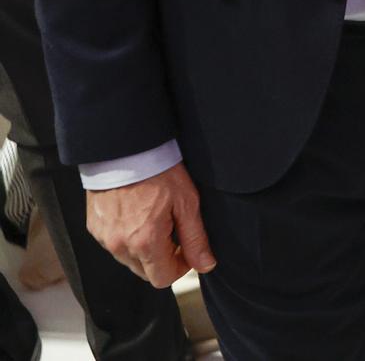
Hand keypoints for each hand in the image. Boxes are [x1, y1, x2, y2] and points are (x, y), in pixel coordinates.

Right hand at [85, 163, 214, 287]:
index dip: (179, 268)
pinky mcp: (94, 227)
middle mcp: (119, 246)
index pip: (162, 279)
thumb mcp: (187, 204)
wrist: (126, 150)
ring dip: (144, 250)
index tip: (186, 249)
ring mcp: (104, 238)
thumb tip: (205, 265)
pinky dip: (127, 238)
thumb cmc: (160, 173)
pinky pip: (113, 244)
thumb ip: (195, 239)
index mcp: (144, 243)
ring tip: (155, 220)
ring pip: (128, 259)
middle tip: (173, 232)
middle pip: (145, 272)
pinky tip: (137, 215)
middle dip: (162, 260)